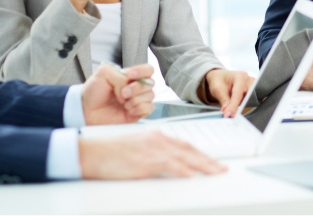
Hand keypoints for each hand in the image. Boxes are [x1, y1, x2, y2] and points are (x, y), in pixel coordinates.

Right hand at [79, 131, 226, 179]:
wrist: (90, 152)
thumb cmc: (109, 153)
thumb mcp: (136, 147)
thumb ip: (152, 152)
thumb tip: (166, 162)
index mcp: (156, 136)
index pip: (184, 145)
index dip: (200, 153)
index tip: (212, 160)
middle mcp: (157, 140)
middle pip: (189, 150)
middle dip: (208, 160)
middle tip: (222, 168)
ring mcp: (151, 150)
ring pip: (184, 157)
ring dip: (203, 165)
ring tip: (216, 173)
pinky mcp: (144, 161)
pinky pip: (169, 165)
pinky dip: (183, 170)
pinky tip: (192, 176)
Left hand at [82, 63, 154, 124]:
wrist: (87, 111)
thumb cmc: (93, 93)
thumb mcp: (103, 73)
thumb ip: (119, 75)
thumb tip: (129, 86)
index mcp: (130, 76)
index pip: (148, 69)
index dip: (142, 71)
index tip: (129, 75)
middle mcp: (136, 87)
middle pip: (150, 83)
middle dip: (135, 88)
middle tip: (122, 93)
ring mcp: (138, 100)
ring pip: (150, 95)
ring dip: (136, 99)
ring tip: (123, 103)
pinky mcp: (138, 113)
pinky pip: (149, 108)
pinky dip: (139, 108)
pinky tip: (128, 110)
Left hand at [202, 69, 253, 117]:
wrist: (219, 77)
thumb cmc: (218, 80)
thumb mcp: (217, 89)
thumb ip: (224, 100)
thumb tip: (228, 112)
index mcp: (240, 76)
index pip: (238, 94)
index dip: (233, 105)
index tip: (227, 114)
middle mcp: (248, 80)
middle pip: (247, 97)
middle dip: (239, 105)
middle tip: (229, 113)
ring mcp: (250, 86)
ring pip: (248, 100)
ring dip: (239, 105)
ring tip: (229, 106)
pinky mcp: (250, 91)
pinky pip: (247, 101)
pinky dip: (240, 104)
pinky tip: (233, 104)